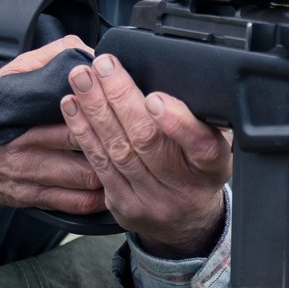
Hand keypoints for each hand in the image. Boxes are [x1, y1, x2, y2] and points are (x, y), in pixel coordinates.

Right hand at [0, 35, 113, 261]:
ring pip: (83, 178)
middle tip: (140, 137)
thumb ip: (43, 60)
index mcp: (22, 116)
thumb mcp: (4, 78)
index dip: (101, 111)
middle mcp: (26, 149)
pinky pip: (72, 204)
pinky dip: (97, 198)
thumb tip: (82, 49)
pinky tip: (115, 188)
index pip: (71, 114)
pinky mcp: (32, 198)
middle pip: (83, 147)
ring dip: (112, 171)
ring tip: (134, 162)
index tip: (125, 106)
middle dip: (114, 142)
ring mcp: (30, 177)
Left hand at [59, 53, 232, 258]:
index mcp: (212, 167)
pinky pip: (100, 165)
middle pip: (148, 142)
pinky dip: (84, 132)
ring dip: (95, 109)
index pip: (200, 145)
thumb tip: (168, 75)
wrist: (187, 220)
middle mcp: (183, 188)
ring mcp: (151, 201)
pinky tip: (73, 107)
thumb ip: (197, 118)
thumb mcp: (215, 142)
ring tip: (81, 79)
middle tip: (103, 67)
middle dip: (121, 98)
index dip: (177, 123)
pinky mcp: (123, 206)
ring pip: (118, 151)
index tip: (155, 98)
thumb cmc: (198, 168)